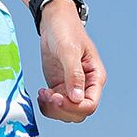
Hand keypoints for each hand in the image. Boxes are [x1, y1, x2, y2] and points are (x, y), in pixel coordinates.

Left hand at [36, 0, 106, 122]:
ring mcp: (72, 89)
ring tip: (42, 93)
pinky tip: (40, 93)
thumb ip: (73, 74)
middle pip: (78, 114)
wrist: (54, 23)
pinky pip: (55, 107)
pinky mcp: (59, 88)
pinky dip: (46, 106)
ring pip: (66, 114)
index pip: (90, 105)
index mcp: (95, 78)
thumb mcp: (69, 51)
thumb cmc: (65, 31)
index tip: (55, 97)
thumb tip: (77, 98)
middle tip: (47, 94)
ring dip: (52, 109)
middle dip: (61, 109)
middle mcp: (86, 87)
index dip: (73, 107)